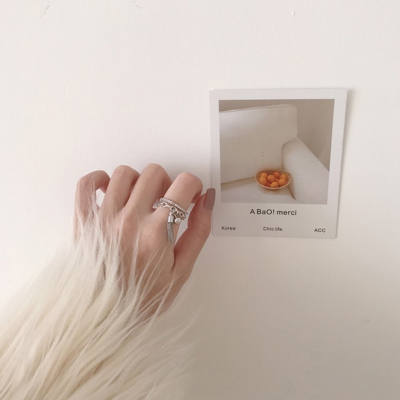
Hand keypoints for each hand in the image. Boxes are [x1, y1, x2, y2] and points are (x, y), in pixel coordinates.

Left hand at [73, 164, 214, 317]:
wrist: (105, 319)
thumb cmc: (144, 298)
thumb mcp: (182, 271)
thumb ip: (199, 233)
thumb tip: (206, 201)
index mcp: (157, 233)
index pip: (183, 185)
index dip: (192, 186)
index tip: (189, 196)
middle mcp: (130, 220)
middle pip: (154, 173)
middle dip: (167, 183)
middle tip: (166, 201)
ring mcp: (103, 218)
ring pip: (123, 173)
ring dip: (137, 181)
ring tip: (139, 198)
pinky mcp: (83, 221)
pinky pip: (86, 184)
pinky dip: (98, 179)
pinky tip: (109, 189)